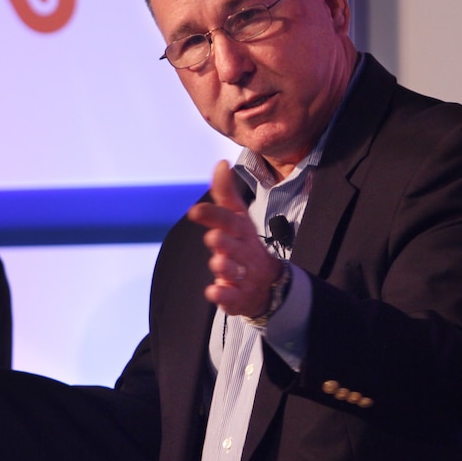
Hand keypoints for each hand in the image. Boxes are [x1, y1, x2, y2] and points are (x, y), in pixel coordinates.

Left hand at [186, 160, 282, 317]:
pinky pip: (232, 298)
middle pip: (234, 246)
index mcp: (241, 230)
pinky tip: (214, 292)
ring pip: (233, 271)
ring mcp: (242, 275)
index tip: (194, 211)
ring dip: (225, 267)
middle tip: (214, 238)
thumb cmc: (244, 244)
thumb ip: (225, 193)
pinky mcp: (238, 297)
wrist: (267, 283)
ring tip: (217, 263)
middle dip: (224, 242)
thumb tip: (221, 163)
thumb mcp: (237, 217)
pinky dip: (223, 296)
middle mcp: (243, 252)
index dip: (213, 215)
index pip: (229, 219)